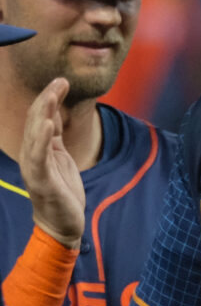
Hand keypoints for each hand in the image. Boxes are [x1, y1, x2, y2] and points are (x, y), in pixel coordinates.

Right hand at [19, 78, 85, 247]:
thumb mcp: (61, 157)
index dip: (50, 99)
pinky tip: (46, 123)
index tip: (62, 81)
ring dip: (43, 112)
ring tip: (52, 94)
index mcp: (39, 149)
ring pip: (35, 135)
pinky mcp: (42, 180)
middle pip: (35, 121)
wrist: (62, 224)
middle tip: (60, 81)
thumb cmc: (62, 191)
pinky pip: (39, 156)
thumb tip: (52, 114)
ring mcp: (35, 168)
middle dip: (47, 99)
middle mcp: (33, 155)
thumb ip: (54, 138)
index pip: (40, 118)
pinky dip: (41, 139)